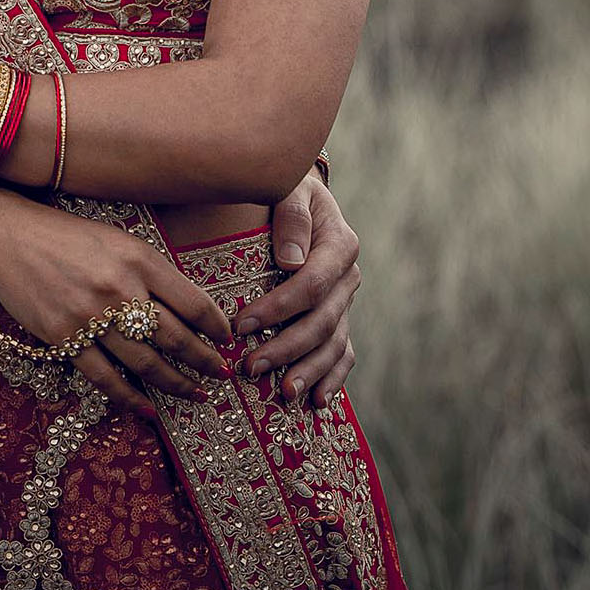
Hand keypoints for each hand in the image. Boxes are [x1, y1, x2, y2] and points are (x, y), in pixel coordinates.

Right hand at [0, 186, 234, 419]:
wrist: (8, 238)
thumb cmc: (66, 236)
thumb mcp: (117, 239)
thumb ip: (151, 271)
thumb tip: (188, 310)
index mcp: (138, 259)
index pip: (192, 301)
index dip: (216, 327)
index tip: (227, 340)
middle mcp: (120, 289)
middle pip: (176, 337)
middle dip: (205, 361)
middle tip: (222, 375)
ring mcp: (91, 317)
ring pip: (146, 363)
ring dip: (176, 383)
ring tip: (195, 394)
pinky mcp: (65, 339)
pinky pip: (106, 378)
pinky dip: (131, 398)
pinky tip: (149, 409)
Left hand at [232, 171, 359, 407]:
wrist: (299, 197)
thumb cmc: (283, 189)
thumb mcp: (286, 187)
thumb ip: (291, 216)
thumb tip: (290, 259)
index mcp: (339, 244)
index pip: (312, 283)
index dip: (279, 308)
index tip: (241, 325)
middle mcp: (348, 277)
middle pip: (322, 320)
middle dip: (287, 347)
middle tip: (251, 367)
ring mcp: (345, 301)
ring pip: (333, 343)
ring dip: (309, 371)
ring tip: (285, 394)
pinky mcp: (339, 318)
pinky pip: (343, 353)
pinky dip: (333, 379)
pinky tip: (317, 402)